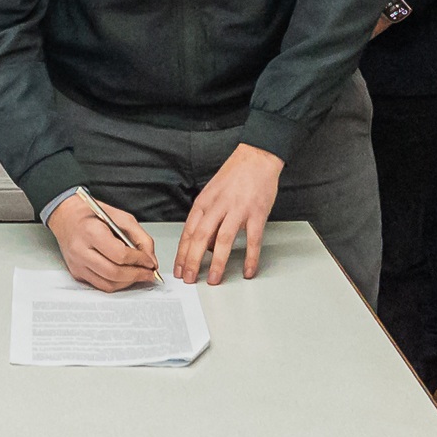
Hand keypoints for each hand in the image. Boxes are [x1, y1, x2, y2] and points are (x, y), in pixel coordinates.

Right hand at [49, 192, 160, 292]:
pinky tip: (125, 277)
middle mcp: (81, 250)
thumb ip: (140, 238)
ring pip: (108, 284)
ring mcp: (77, 264)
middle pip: (114, 273)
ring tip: (139, 275)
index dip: (139, 261)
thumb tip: (151, 260)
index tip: (150, 262)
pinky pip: (101, 285)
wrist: (66, 216)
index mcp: (91, 232)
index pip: (120, 255)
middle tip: (149, 273)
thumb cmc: (91, 214)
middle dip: (136, 275)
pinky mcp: (77, 273)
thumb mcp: (121, 217)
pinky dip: (117, 284)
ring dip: (128, 282)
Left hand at [175, 144, 283, 283]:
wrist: (257, 157)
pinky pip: (252, 240)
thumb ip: (207, 218)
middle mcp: (218, 206)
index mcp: (204, 202)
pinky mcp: (257, 213)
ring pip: (223, 240)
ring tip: (214, 279)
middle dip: (192, 261)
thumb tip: (207, 246)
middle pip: (200, 238)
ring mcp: (238, 210)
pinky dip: (250, 257)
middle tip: (189, 279)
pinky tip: (248, 270)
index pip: (188, 232)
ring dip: (217, 263)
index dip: (182, 254)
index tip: (179, 269)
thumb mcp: (212, 193)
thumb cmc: (235, 175)